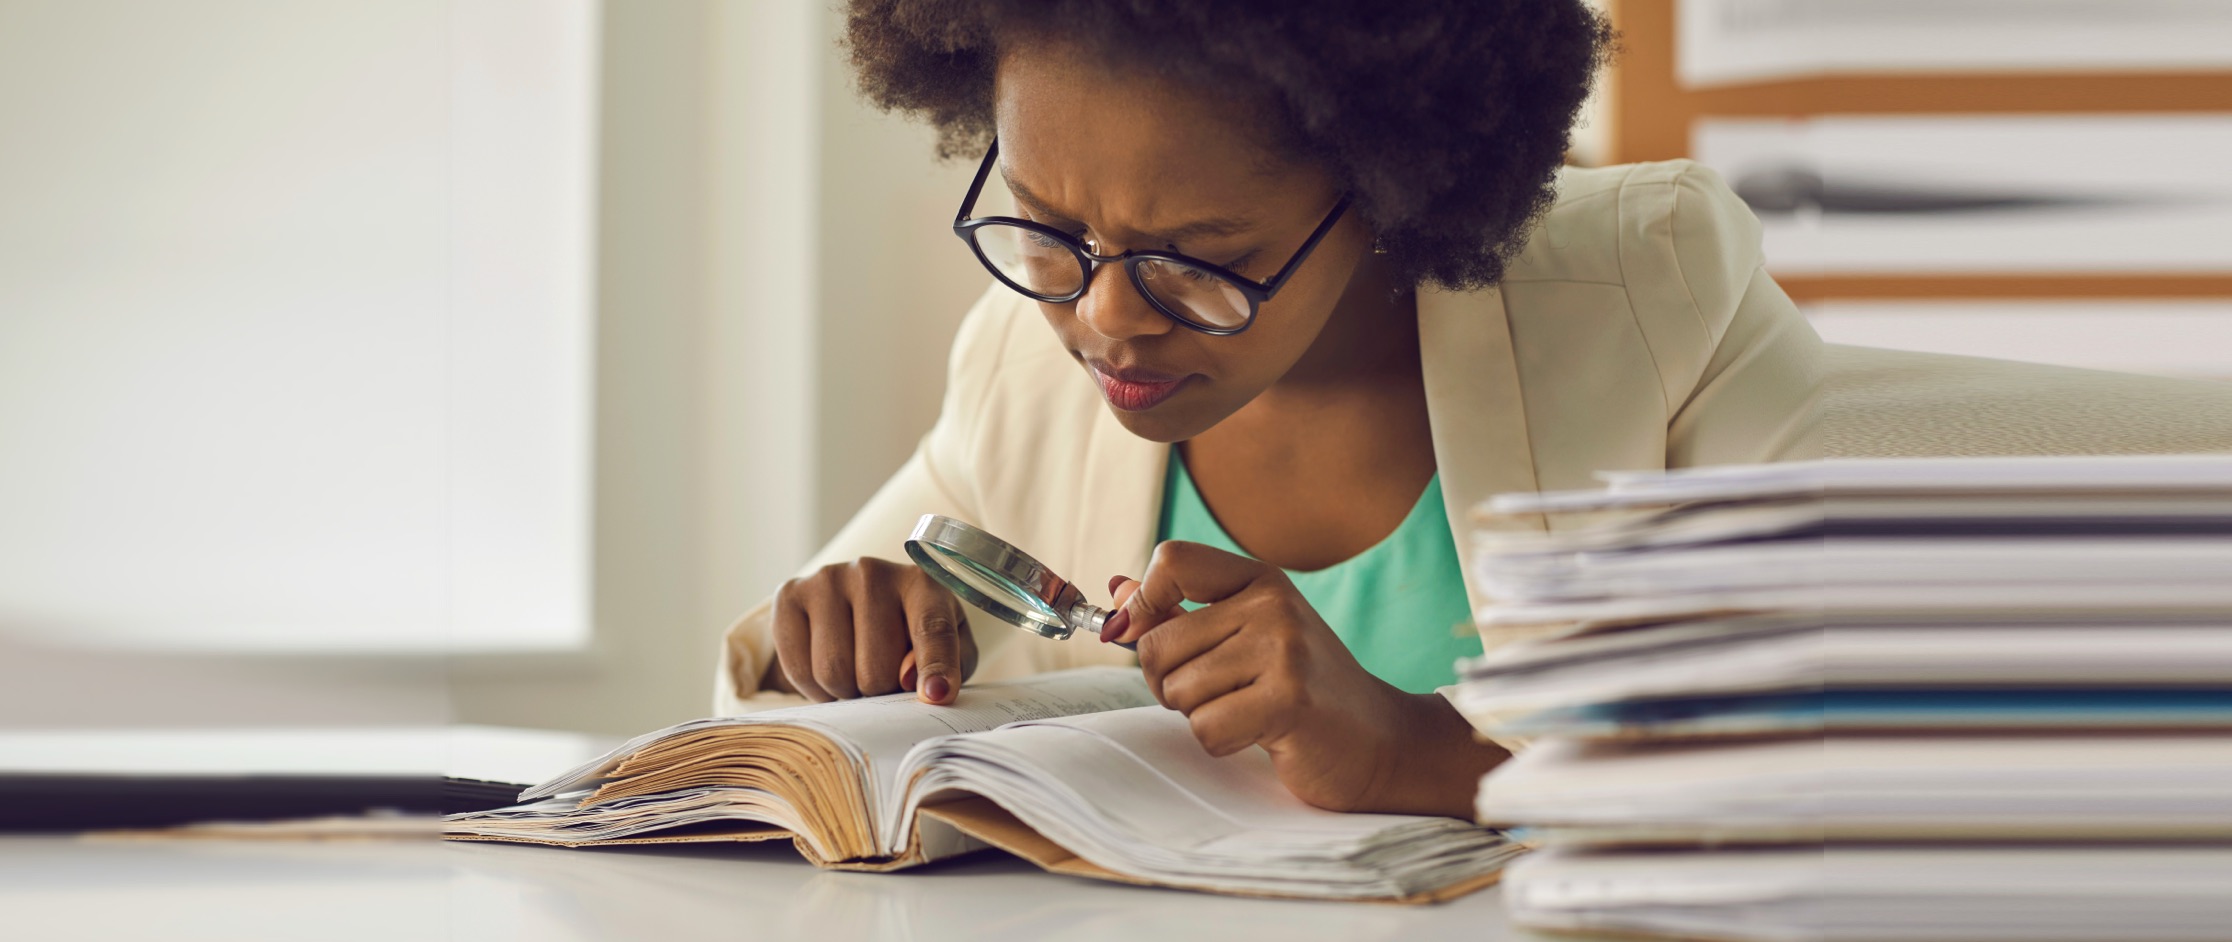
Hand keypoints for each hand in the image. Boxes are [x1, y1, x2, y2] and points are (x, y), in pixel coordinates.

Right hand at [765, 557, 976, 704]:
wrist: (857, 607)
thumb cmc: (911, 634)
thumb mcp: (948, 648)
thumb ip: (948, 664)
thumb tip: (913, 681)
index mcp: (922, 584)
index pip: (932, 629)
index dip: (936, 665)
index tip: (937, 696)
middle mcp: (872, 572)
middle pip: (875, 670)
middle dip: (880, 692)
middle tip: (882, 682)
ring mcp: (827, 579)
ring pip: (833, 672)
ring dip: (846, 692)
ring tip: (856, 675)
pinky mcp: (790, 595)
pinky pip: (798, 669)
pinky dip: (815, 689)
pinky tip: (828, 672)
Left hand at [1106, 541, 1504, 815]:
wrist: (1380, 741)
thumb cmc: (1302, 690)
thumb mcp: (1246, 638)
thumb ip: (1181, 613)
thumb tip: (1116, 594)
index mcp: (1260, 581)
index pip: (1172, 560)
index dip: (1142, 604)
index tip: (1140, 635)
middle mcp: (1272, 605)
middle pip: (1158, 643)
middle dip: (1169, 684)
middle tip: (1216, 695)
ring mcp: (1284, 650)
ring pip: (1179, 691)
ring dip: (1201, 716)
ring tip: (1247, 711)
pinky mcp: (1290, 700)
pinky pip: (1206, 729)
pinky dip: (1222, 743)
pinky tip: (1261, 734)